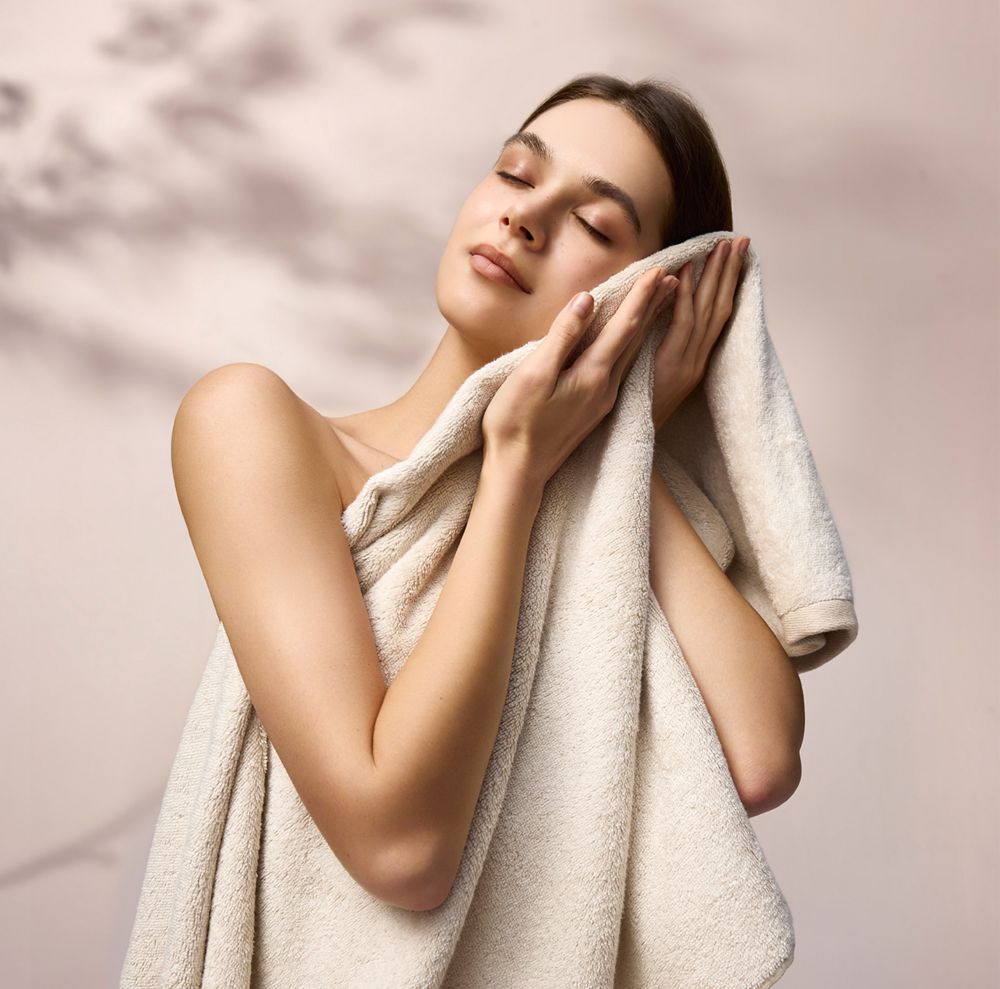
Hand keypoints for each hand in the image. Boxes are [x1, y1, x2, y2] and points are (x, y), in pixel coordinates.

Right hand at [482, 266, 677, 490]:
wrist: (518, 472)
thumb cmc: (516, 422)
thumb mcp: (533, 374)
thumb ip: (563, 336)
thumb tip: (587, 300)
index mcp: (593, 375)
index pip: (625, 326)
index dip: (641, 295)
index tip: (657, 269)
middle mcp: (606, 388)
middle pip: (637, 339)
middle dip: (654, 306)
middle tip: (673, 277)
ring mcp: (603, 401)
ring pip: (633, 354)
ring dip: (647, 326)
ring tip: (662, 303)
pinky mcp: (595, 410)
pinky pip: (621, 368)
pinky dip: (632, 346)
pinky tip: (631, 343)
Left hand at [650, 235, 750, 431]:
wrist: (632, 444)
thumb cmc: (636, 409)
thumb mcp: (656, 376)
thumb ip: (664, 348)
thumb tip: (663, 313)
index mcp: (697, 361)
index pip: (719, 315)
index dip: (729, 284)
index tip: (736, 256)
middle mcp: (697, 361)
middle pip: (720, 308)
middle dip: (729, 273)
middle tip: (738, 240)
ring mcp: (686, 364)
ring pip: (706, 313)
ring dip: (714, 277)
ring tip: (720, 247)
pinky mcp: (669, 367)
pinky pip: (679, 327)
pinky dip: (683, 299)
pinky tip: (684, 274)